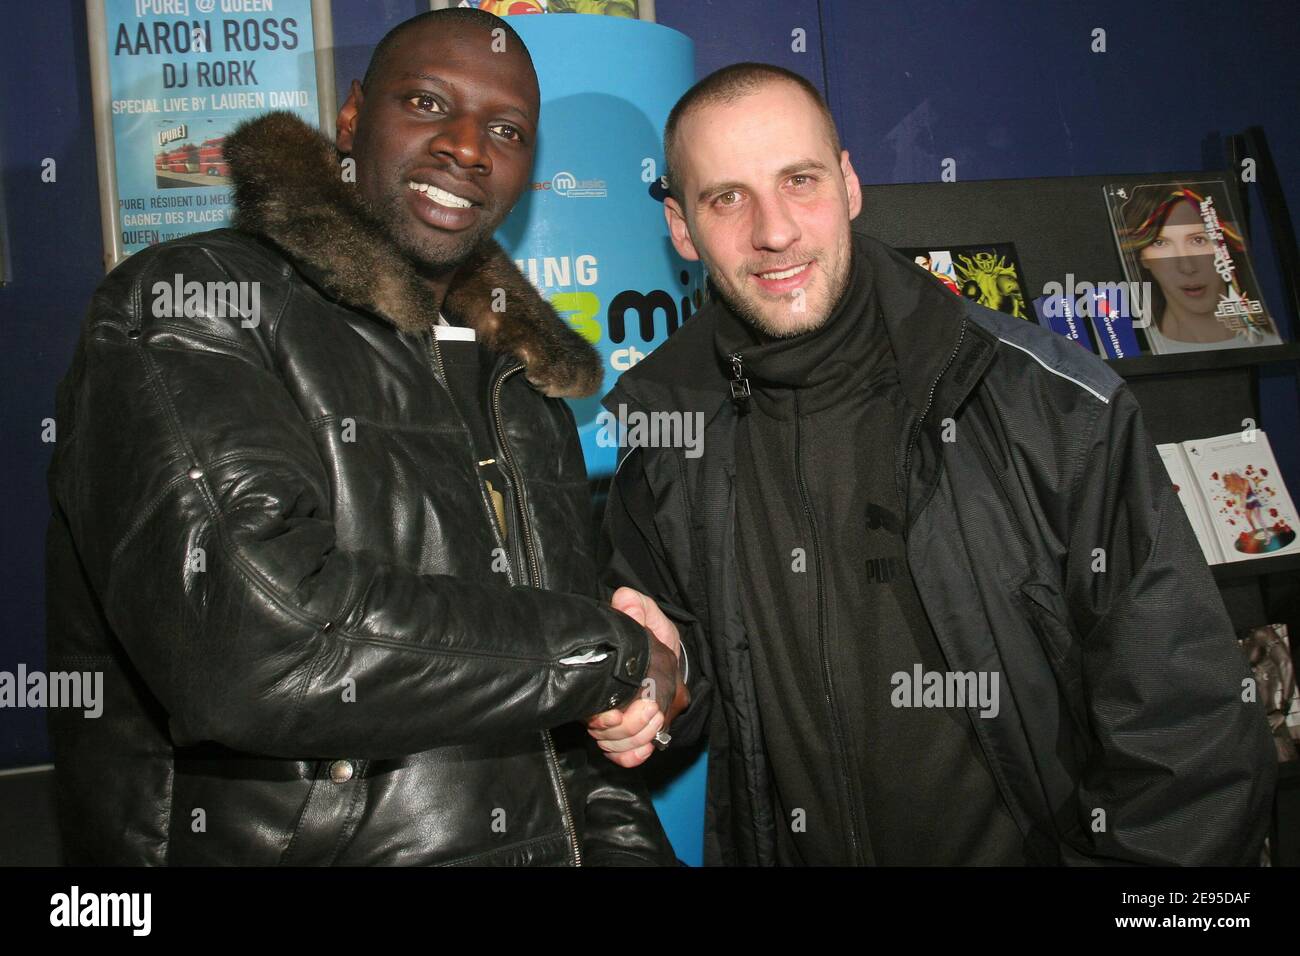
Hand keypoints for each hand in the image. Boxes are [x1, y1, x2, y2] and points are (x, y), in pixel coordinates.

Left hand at [586, 588, 688, 767]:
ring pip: (641, 746)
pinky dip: (623, 756)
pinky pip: (641, 755)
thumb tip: (624, 603)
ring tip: (598, 726)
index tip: (605, 713)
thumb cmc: (643, 631)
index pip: (653, 712)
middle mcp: (670, 701)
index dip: (625, 719)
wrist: (645, 652)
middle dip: (614, 731)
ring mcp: (661, 718)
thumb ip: (633, 604)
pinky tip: (608, 747)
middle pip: (644, 734)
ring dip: (614, 743)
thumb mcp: (639, 611)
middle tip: (596, 720)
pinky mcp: (651, 732)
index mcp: (666, 674)